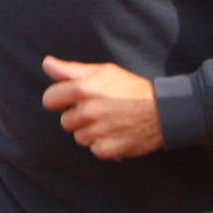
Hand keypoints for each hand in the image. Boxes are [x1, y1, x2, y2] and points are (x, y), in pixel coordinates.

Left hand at [40, 56, 162, 160]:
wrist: (165, 111)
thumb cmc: (133, 89)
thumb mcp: (106, 72)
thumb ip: (72, 70)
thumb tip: (46, 63)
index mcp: (84, 89)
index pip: (50, 99)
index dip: (60, 99)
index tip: (74, 99)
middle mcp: (88, 112)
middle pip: (65, 121)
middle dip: (79, 117)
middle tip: (101, 110)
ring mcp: (97, 132)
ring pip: (79, 137)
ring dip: (91, 132)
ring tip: (111, 122)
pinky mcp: (107, 149)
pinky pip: (94, 149)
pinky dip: (104, 145)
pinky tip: (117, 134)